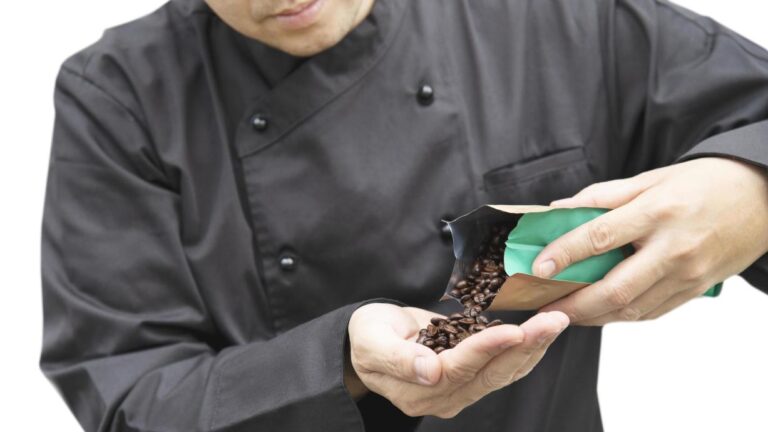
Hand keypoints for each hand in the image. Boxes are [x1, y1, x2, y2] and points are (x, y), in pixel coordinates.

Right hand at [347, 303, 567, 417]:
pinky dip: (526, 349)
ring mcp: (459, 392)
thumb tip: (430, 371)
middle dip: (525, 346)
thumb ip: (397, 357)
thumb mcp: (371, 340)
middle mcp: (443, 398)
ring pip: (504, 373)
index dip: (486, 350)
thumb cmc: (367, 335)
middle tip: (553, 320)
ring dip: (533, 347)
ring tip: (557, 321)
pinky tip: (544, 331)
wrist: (370, 340)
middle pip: (490, 374)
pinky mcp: (471, 379)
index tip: (512, 330)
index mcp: (417, 390)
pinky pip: (504, 369)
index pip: (458, 369)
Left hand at [534, 158, 767, 324]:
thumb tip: (559, 209)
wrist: (764, 197)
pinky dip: (620, 316)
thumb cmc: (704, 182)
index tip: (538, 267)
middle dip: (572, 303)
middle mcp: (673, 247)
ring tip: (564, 313)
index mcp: (657, 212)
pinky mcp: (696, 290)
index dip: (564, 254)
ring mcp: (687, 274)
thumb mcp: (652, 177)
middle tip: (542, 306)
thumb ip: (603, 195)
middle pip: (614, 288)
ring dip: (592, 316)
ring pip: (631, 309)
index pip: (600, 237)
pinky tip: (599, 312)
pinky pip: (652, 312)